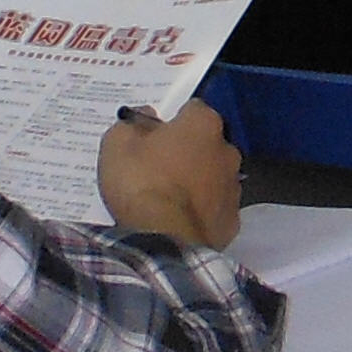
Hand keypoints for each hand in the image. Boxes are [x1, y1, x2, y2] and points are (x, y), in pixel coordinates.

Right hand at [99, 101, 241, 248]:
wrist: (164, 241)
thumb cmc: (141, 183)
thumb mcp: (117, 145)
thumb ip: (131, 125)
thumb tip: (146, 117)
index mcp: (203, 124)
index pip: (190, 110)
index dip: (169, 122)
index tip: (151, 138)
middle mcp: (228, 150)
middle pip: (205, 144)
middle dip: (186, 152)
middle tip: (157, 169)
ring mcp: (234, 187)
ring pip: (213, 177)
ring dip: (196, 182)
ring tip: (167, 200)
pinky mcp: (232, 220)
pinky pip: (215, 209)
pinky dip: (201, 212)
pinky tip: (180, 221)